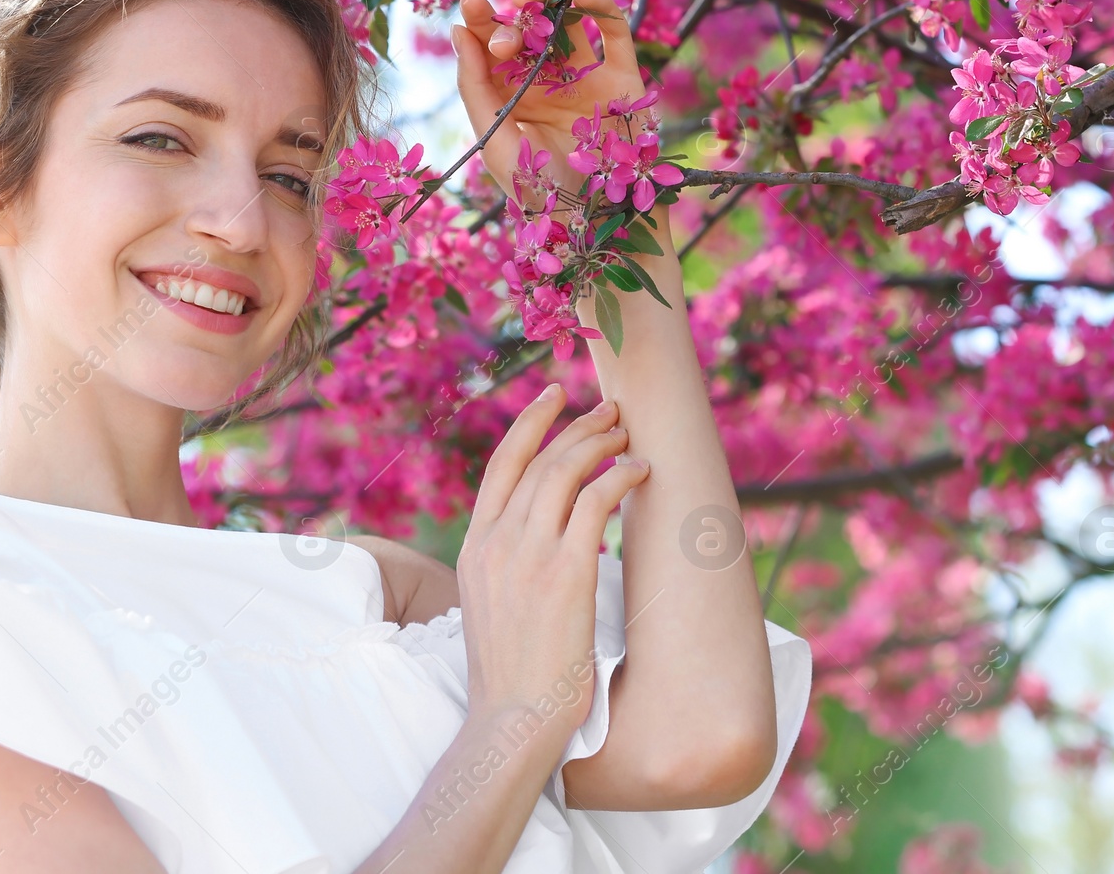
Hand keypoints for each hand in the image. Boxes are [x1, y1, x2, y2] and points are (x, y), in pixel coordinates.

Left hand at [453, 0, 649, 203]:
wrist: (595, 219)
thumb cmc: (540, 190)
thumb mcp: (494, 139)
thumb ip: (474, 86)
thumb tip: (458, 30)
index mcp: (515, 99)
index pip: (495, 52)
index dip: (482, 25)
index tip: (469, 4)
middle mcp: (550, 85)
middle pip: (527, 34)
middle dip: (508, 21)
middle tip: (499, 29)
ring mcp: (587, 79)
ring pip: (567, 24)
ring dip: (546, 4)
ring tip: (526, 0)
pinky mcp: (623, 78)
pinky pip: (615, 31)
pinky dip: (600, 6)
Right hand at [456, 385, 650, 744]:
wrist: (513, 717)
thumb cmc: (512, 674)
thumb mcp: (490, 606)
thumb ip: (507, 564)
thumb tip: (542, 538)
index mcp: (473, 548)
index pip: (499, 467)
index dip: (528, 424)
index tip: (554, 396)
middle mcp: (496, 542)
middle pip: (539, 461)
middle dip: (578, 428)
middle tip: (611, 412)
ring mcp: (528, 555)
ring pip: (566, 473)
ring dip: (601, 445)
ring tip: (628, 436)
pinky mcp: (565, 572)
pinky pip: (595, 503)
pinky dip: (619, 478)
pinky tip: (639, 472)